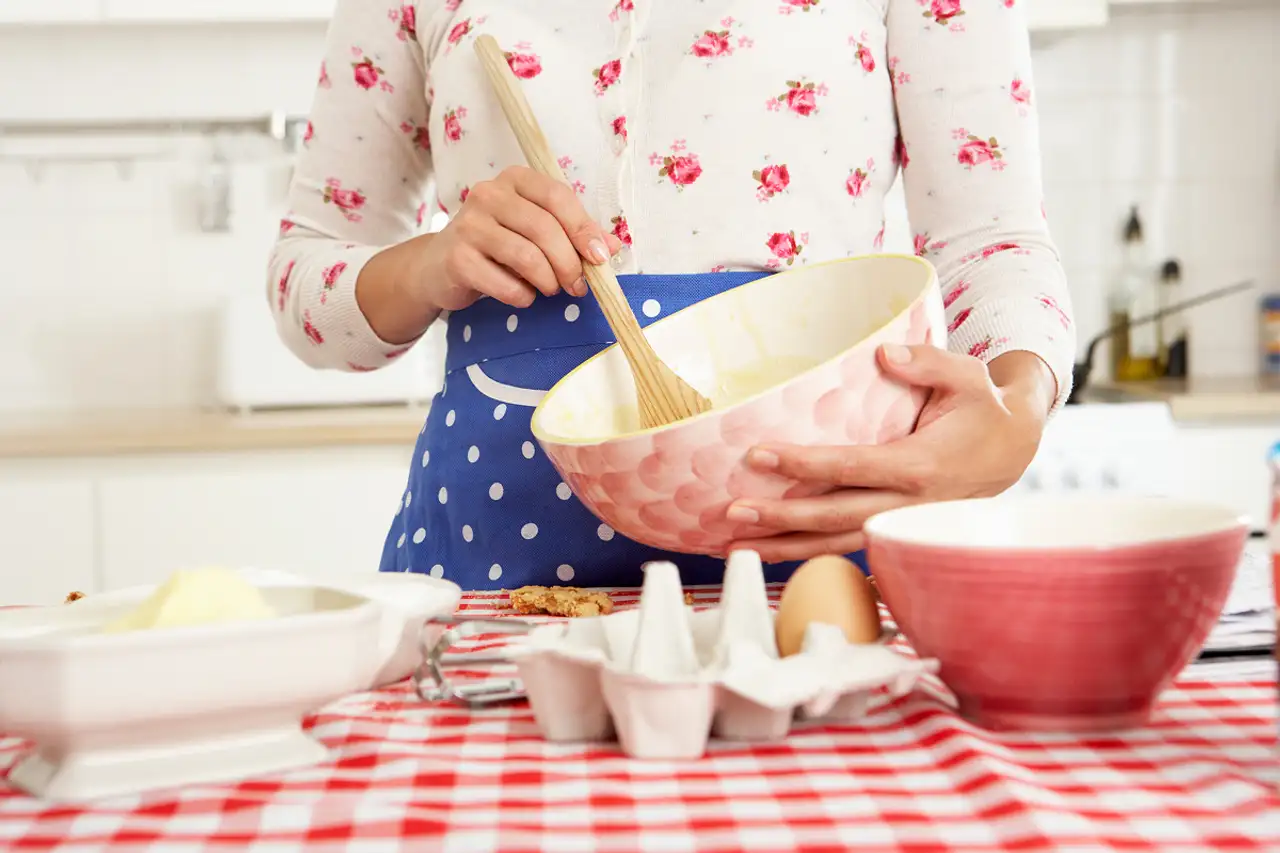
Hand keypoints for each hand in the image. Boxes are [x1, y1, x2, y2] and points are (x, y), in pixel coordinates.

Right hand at [421, 165, 621, 310]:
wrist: (440, 267)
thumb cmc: (498, 247)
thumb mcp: (537, 234)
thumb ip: (574, 235)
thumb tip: (613, 247)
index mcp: (515, 179)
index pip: (558, 196)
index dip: (583, 229)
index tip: (600, 258)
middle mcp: (488, 193)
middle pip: (544, 228)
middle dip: (569, 263)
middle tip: (579, 286)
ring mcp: (468, 224)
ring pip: (526, 255)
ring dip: (548, 281)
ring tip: (551, 290)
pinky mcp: (457, 257)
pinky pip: (504, 283)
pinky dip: (522, 296)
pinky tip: (523, 296)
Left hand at [724, 345, 1054, 561]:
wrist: (1016, 449)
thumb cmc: (985, 408)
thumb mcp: (967, 375)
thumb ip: (925, 362)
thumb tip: (883, 355)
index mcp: (921, 465)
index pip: (851, 467)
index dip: (803, 465)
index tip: (759, 456)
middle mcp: (908, 504)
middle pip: (835, 517)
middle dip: (781, 518)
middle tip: (732, 514)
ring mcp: (902, 523)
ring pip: (837, 542)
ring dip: (787, 547)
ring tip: (738, 546)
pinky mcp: (896, 530)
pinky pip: (847, 545)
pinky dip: (809, 551)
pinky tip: (773, 549)